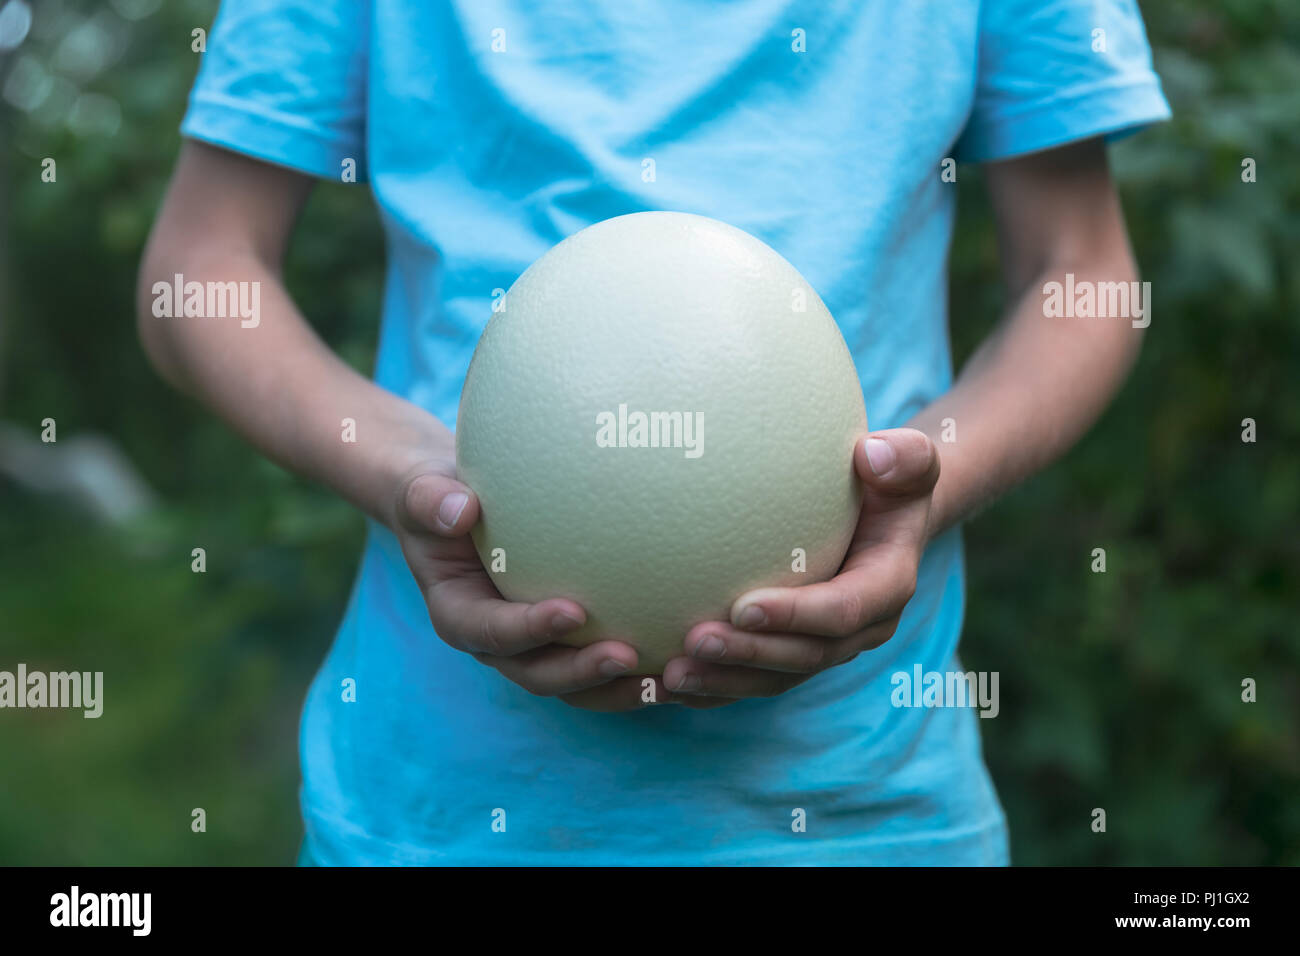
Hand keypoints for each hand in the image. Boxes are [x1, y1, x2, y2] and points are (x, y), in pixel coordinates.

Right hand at [392, 457, 674, 710]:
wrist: (456, 507)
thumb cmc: (440, 495)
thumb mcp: (423, 491)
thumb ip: (431, 501)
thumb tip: (459, 510)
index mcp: (459, 614)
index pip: (491, 632)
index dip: (529, 630)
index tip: (573, 611)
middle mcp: (496, 642)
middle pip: (538, 673)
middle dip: (581, 672)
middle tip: (628, 656)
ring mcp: (532, 648)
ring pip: (574, 684)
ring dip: (616, 687)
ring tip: (665, 679)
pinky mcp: (564, 642)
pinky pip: (599, 666)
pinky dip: (637, 672)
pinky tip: (681, 658)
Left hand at [662, 429, 939, 705]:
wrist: (886, 515)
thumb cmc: (889, 477)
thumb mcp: (910, 460)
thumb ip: (905, 456)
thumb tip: (870, 453)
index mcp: (887, 587)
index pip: (842, 611)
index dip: (796, 616)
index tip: (743, 606)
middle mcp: (861, 629)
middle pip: (803, 657)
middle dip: (749, 654)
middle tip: (695, 640)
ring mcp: (825, 648)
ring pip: (774, 679)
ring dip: (722, 681)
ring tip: (670, 674)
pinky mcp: (793, 654)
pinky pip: (751, 680)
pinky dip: (710, 687)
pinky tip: (661, 682)